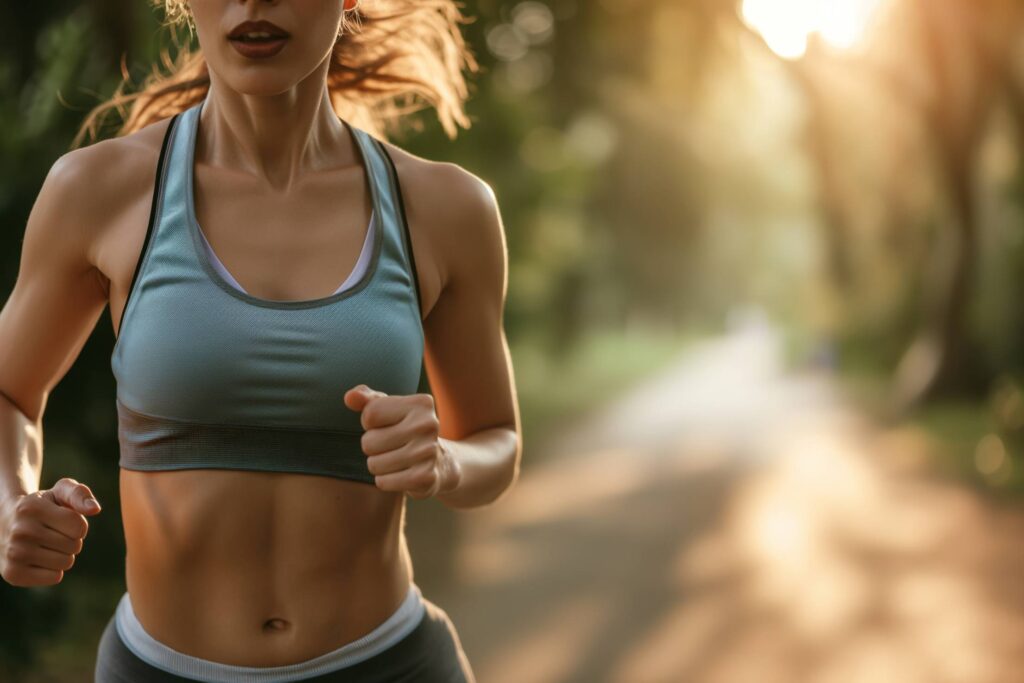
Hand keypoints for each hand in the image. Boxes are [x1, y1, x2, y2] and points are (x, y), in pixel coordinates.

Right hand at [0, 477, 100, 586]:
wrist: (7, 523)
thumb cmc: (43, 506)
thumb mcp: (60, 492)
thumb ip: (79, 494)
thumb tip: (94, 509)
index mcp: (32, 508)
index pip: (79, 527)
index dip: (79, 525)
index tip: (64, 520)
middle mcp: (20, 531)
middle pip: (74, 546)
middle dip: (71, 539)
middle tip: (52, 533)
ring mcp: (13, 554)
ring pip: (66, 563)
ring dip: (63, 555)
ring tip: (46, 544)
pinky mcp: (12, 574)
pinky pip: (55, 577)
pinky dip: (53, 569)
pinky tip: (38, 558)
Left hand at [344, 384, 461, 498]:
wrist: (440, 462)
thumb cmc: (405, 429)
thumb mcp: (389, 409)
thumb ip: (366, 399)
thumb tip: (349, 397)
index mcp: (421, 404)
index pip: (370, 414)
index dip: (371, 423)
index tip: (388, 425)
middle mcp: (428, 425)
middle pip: (369, 442)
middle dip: (373, 446)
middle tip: (392, 446)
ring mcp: (428, 452)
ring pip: (374, 464)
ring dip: (379, 464)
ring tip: (396, 459)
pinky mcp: (425, 477)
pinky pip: (383, 482)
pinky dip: (386, 480)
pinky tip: (401, 473)